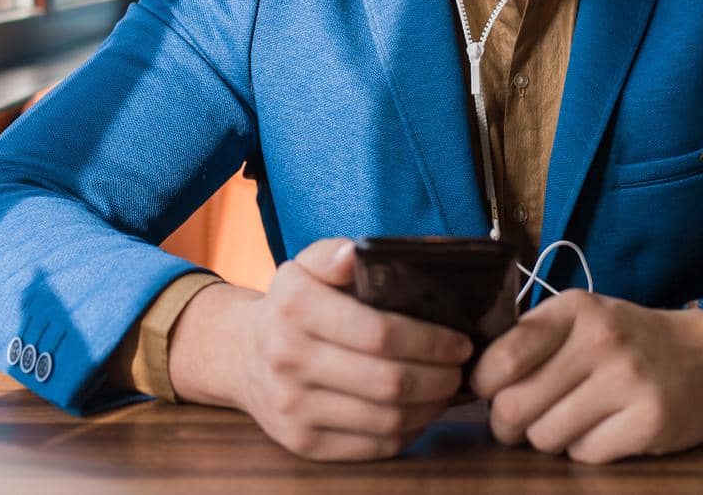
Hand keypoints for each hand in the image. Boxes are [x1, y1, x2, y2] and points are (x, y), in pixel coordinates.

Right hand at [231, 236, 475, 461]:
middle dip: (439, 378)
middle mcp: (288, 359)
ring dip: (430, 407)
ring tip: (446, 390)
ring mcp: (293, 407)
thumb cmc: (292, 307)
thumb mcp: (304, 267)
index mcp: (295, 308)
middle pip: (389, 381)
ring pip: (386, 419)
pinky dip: (407, 432)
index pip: (380, 333)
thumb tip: (352, 254)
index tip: (460, 342)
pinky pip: (372, 446)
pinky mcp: (302, 443)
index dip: (430, 341)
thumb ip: (333, 255)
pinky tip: (419, 413)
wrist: (242, 356)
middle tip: (460, 369)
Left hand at [468, 289, 702, 463]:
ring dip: (549, 439)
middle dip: (509, 424)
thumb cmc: (627, 340)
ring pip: (545, 437)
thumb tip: (470, 380)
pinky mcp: (650, 421)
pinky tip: (604, 430)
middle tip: (521, 421)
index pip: (502, 357)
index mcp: (574, 309)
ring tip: (571, 420)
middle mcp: (600, 340)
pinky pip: (586, 455)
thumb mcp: (580, 319)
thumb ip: (530, 340)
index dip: (484, 386)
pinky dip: (586, 451)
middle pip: (515, 406)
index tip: (490, 392)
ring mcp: (628, 381)